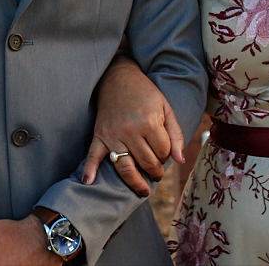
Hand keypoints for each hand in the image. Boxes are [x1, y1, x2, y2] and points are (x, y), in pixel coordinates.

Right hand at [82, 57, 183, 195]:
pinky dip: (90, 169)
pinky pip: (93, 155)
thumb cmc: (146, 94)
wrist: (119, 77)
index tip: (165, 153)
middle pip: (146, 162)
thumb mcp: (166, 108)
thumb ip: (176, 134)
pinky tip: (88, 182)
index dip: (168, 156)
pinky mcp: (99, 135)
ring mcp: (113, 134)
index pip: (163, 152)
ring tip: (143, 190)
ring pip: (125, 167)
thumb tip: (180, 160)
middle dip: (155, 171)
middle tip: (157, 172)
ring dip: (135, 182)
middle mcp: (130, 131)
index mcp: (150, 123)